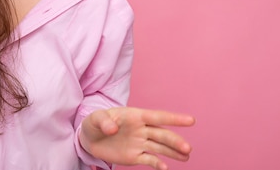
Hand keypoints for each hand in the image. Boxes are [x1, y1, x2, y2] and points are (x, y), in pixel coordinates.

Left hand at [79, 107, 194, 169]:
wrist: (89, 138)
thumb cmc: (94, 123)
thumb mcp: (94, 119)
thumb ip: (104, 122)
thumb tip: (112, 129)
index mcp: (135, 116)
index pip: (157, 116)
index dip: (173, 118)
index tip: (191, 120)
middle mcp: (141, 129)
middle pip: (162, 134)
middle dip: (175, 141)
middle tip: (187, 148)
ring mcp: (140, 143)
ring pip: (160, 147)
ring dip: (173, 152)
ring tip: (186, 156)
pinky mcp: (135, 156)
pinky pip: (149, 159)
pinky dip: (157, 164)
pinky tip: (165, 168)